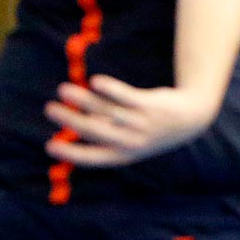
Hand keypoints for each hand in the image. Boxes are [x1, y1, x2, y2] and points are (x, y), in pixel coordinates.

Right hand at [44, 75, 216, 166]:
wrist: (190, 119)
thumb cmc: (152, 130)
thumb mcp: (130, 139)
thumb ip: (105, 131)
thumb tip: (75, 125)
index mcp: (124, 154)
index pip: (94, 157)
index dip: (72, 153)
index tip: (50, 146)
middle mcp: (132, 141)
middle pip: (95, 131)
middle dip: (70, 121)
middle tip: (50, 109)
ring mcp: (142, 122)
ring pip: (107, 111)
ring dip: (83, 100)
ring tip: (63, 90)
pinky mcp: (150, 105)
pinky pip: (127, 96)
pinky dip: (111, 89)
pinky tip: (95, 81)